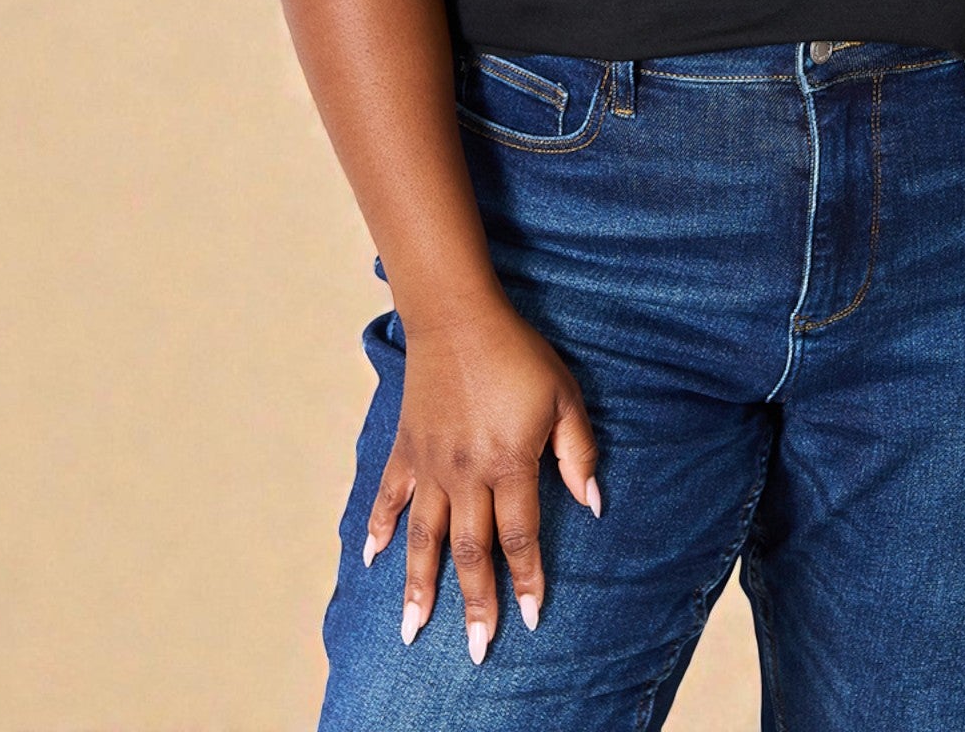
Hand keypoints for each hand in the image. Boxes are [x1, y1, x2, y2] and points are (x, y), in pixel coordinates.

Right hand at [363, 292, 601, 664]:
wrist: (457, 316)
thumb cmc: (517, 353)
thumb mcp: (564, 396)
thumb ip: (577, 453)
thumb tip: (592, 504)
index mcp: (508, 462)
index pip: (520, 536)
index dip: (528, 579)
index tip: (532, 618)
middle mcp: (466, 473)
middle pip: (471, 551)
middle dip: (476, 604)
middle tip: (477, 649)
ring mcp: (431, 464)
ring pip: (424, 538)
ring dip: (420, 586)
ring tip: (413, 630)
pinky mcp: (407, 448)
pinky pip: (389, 497)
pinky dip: (379, 530)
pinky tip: (372, 561)